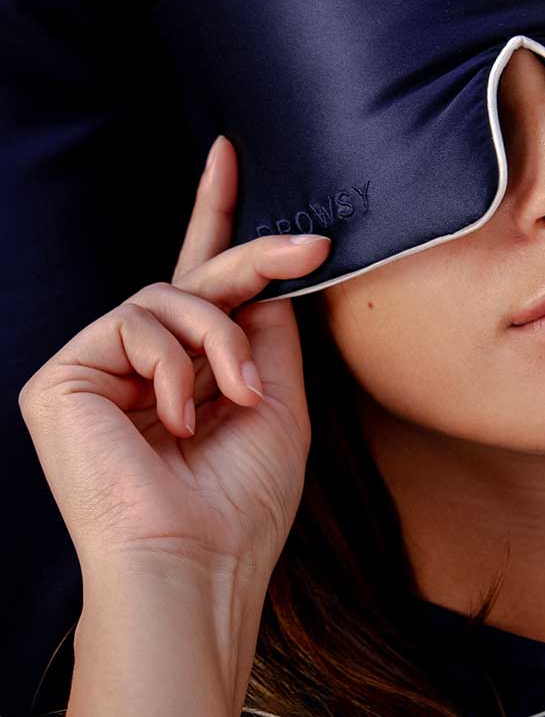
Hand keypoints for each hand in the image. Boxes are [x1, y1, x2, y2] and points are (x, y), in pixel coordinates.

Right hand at [18, 135, 330, 584]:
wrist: (197, 563)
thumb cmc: (242, 501)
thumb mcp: (277, 400)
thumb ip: (267, 333)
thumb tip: (268, 280)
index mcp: (191, 372)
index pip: (202, 284)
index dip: (214, 218)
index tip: (227, 154)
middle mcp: (142, 365)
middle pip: (193, 277)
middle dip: (253, 255)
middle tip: (310, 247)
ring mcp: (99, 369)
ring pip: (169, 296)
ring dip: (219, 339)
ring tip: (235, 397)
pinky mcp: (63, 377)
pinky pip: (134, 323)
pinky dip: (173, 366)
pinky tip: (174, 419)